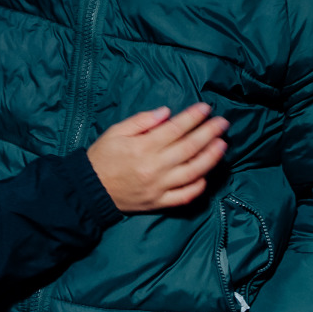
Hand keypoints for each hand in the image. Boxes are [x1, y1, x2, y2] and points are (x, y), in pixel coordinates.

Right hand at [86, 103, 227, 212]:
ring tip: (222, 145)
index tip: (206, 108)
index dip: (193, 117)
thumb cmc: (102, 157)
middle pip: (189, 148)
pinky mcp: (158, 202)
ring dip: (210, 157)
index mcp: (142, 147)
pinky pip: (184, 196)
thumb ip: (141, 121)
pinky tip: (206, 175)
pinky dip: (198, 187)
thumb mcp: (115, 132)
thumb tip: (167, 112)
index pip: (175, 129)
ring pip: (192, 172)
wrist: (90, 189)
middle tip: (223, 123)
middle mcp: (154, 167)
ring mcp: (158, 187)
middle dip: (209, 133)